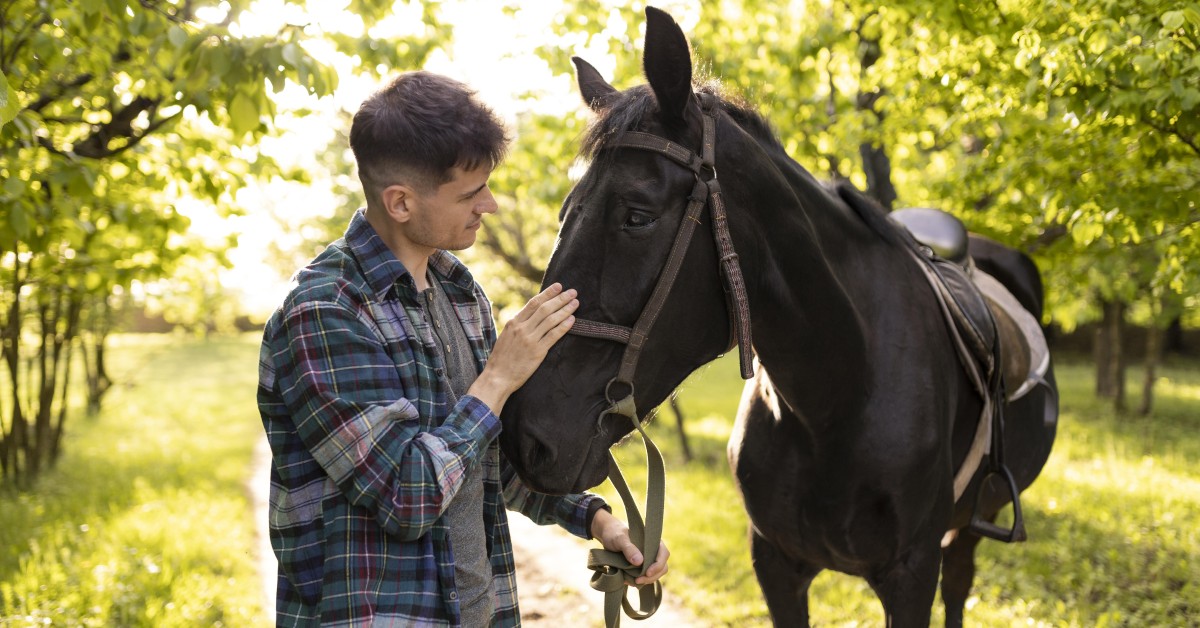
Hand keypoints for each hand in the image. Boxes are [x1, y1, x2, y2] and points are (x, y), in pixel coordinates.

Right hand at [469, 283, 577, 412]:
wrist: (497, 378)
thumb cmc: (501, 359)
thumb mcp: (505, 336)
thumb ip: (518, 326)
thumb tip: (531, 316)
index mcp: (513, 323)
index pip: (533, 303)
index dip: (547, 293)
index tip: (558, 286)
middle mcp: (522, 328)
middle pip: (544, 309)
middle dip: (560, 298)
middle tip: (572, 292)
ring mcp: (530, 340)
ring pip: (551, 320)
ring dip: (565, 310)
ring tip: (575, 303)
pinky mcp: (537, 352)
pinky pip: (554, 336)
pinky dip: (564, 326)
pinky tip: (572, 320)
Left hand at [590, 508, 669, 585]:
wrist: (608, 536)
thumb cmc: (615, 534)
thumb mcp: (620, 539)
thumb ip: (629, 548)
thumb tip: (640, 562)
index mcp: (653, 541)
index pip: (664, 554)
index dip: (658, 565)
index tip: (647, 572)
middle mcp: (653, 551)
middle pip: (662, 567)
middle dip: (652, 576)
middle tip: (638, 581)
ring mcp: (648, 560)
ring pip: (656, 574)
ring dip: (647, 580)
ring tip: (633, 582)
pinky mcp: (641, 567)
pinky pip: (646, 576)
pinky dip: (640, 581)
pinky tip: (630, 581)